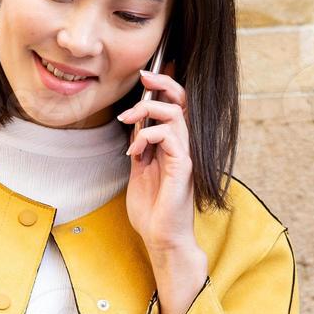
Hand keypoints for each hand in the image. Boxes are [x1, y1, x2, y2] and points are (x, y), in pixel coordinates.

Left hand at [117, 62, 196, 253]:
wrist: (160, 237)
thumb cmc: (152, 209)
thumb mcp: (140, 169)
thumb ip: (141, 146)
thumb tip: (134, 124)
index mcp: (174, 145)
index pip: (176, 105)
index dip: (165, 85)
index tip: (145, 76)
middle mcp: (183, 146)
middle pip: (182, 100)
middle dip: (162, 83)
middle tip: (143, 77)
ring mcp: (185, 155)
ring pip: (175, 113)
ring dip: (146, 110)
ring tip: (127, 121)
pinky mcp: (183, 166)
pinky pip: (168, 136)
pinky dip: (146, 136)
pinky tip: (134, 152)